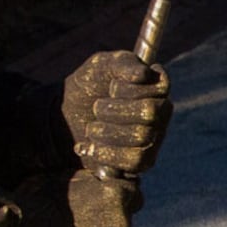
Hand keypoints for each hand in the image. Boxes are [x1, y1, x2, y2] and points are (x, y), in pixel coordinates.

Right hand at [48, 167, 137, 226]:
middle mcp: (123, 222)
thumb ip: (88, 178)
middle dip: (108, 220)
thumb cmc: (38, 203)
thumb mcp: (63, 177)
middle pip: (123, 219)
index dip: (114, 196)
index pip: (130, 192)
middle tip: (80, 223)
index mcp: (116, 193)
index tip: (98, 200)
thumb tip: (96, 175)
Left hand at [62, 51, 168, 177]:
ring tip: (91, 128)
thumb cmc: (89, 87)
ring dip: (108, 132)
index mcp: (156, 88)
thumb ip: (122, 64)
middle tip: (97, 107)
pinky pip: (134, 162)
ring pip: (142, 137)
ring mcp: (154, 139)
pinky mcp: (141, 162)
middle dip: (116, 109)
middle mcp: (161, 114)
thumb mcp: (100, 67)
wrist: (65, 118)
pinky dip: (105, 153)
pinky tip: (88, 147)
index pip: (160, 87)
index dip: (131, 88)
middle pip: (150, 112)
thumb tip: (145, 74)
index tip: (112, 86)